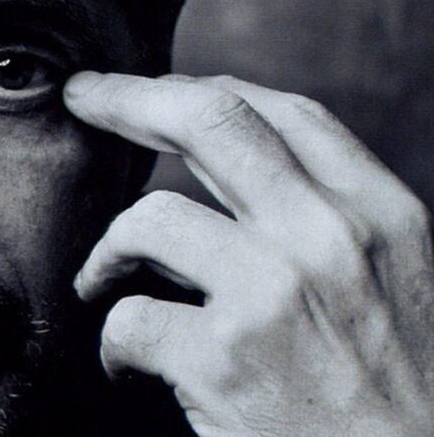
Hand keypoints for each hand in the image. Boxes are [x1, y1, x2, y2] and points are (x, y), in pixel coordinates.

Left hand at [65, 72, 433, 435]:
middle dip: (128, 97)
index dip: (203, 87)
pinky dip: (112, 342)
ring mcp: (273, 293)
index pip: (283, 112)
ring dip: (109, 250)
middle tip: (84, 97)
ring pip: (149, 218)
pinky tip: (125, 363)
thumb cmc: (399, 396)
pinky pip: (127, 318)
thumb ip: (328, 220)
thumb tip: (233, 165)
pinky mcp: (222, 359)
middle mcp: (330, 236)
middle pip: (208, 119)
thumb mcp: (395, 281)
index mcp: (382, 214)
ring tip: (103, 281)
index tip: (152, 90)